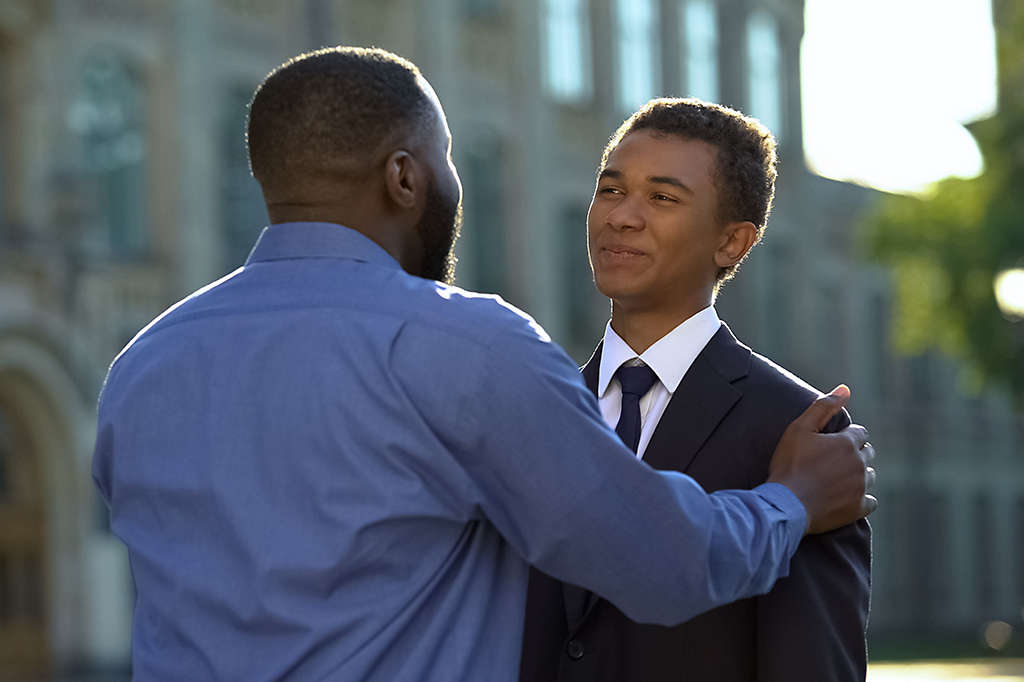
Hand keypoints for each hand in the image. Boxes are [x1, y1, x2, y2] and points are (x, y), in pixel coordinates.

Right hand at [767, 385, 876, 534]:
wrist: (784, 504)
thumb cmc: (789, 465)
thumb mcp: (799, 429)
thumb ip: (823, 407)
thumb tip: (845, 388)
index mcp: (847, 443)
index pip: (860, 433)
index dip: (846, 436)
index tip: (831, 444)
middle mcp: (858, 464)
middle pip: (867, 453)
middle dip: (854, 453)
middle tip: (832, 461)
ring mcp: (860, 488)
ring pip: (870, 476)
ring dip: (858, 474)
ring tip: (837, 479)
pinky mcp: (857, 508)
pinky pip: (871, 501)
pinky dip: (861, 498)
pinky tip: (846, 497)